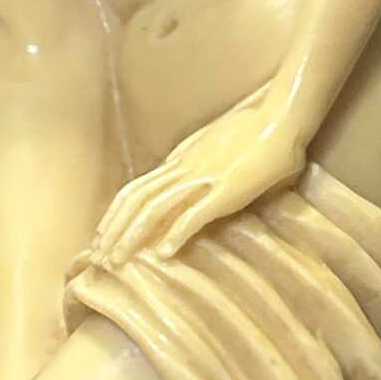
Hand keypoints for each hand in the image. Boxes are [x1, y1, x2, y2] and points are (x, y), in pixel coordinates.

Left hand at [86, 84, 308, 274]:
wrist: (283, 118)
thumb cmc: (260, 130)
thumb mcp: (220, 145)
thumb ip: (204, 163)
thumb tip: (198, 182)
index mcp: (181, 158)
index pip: (137, 188)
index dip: (116, 214)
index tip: (104, 235)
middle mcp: (184, 167)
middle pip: (136, 200)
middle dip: (113, 230)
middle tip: (97, 258)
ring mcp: (203, 177)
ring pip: (154, 209)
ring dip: (131, 237)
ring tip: (116, 262)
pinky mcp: (226, 190)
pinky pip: (194, 215)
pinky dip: (175, 235)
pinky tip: (162, 256)